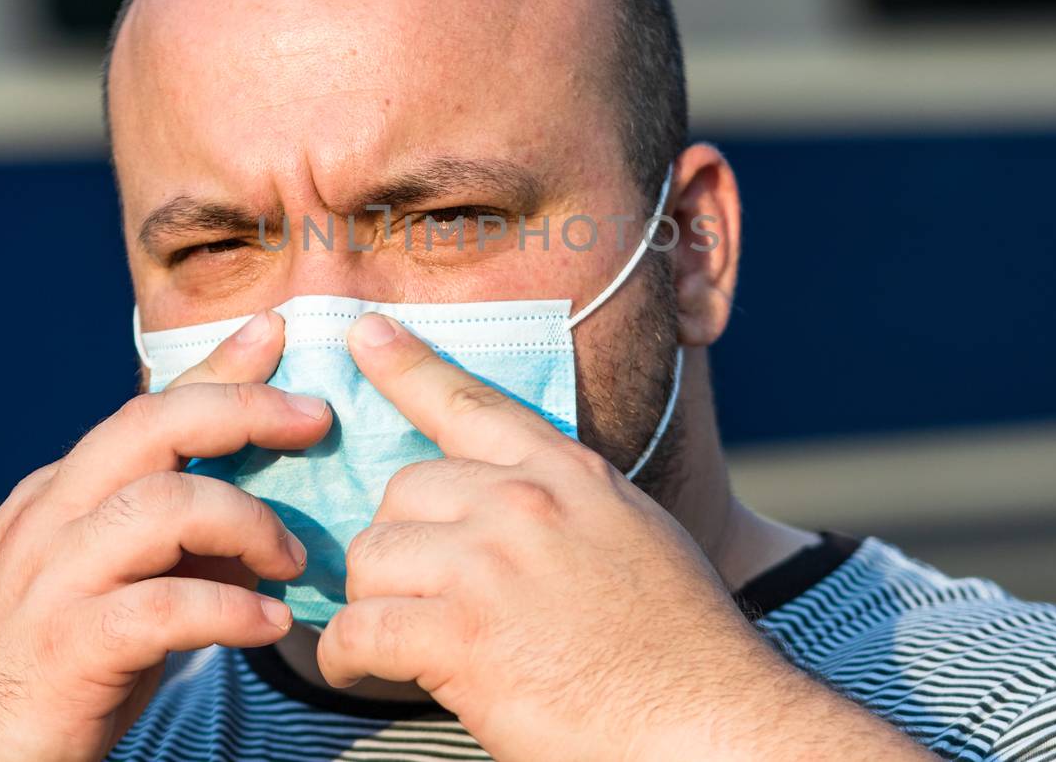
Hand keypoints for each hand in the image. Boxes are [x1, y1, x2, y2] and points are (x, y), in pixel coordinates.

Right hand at [0, 311, 332, 761]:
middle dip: (240, 409)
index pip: (145, 411)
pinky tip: (269, 624)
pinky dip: (228, 610)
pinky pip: (161, 608)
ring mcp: (51, 582)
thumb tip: (259, 535)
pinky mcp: (64, 649)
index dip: (216, 370)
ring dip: (246, 523)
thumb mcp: (105, 593)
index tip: (275, 333)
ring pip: (160, 506)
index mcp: (58, 498)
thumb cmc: (38, 678)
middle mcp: (49, 522)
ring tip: (292, 562)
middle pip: (150, 428)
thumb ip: (171, 553)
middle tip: (312, 421)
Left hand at [315, 313, 775, 760]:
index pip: (469, 403)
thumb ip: (570, 504)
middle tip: (415, 590)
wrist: (708, 722)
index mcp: (569, 473)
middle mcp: (523, 504)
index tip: (364, 334)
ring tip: (396, 637)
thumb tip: (518, 503)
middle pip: (403, 490)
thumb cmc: (682, 645)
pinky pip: (360, 628)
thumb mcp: (636, 535)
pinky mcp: (460, 636)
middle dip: (399, 542)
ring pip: (372, 557)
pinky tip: (358, 669)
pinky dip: (347, 655)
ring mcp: (488, 565)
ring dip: (373, 601)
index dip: (407, 366)